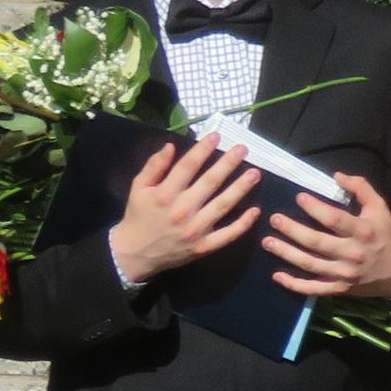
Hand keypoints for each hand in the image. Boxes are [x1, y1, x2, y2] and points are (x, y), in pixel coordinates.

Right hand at [109, 138, 261, 282]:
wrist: (135, 254)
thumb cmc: (139, 216)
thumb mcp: (138, 188)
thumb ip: (154, 166)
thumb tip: (170, 146)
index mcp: (165, 194)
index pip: (187, 167)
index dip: (203, 150)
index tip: (216, 136)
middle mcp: (182, 210)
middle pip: (210, 182)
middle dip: (228, 164)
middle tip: (243, 149)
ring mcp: (195, 230)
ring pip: (223, 205)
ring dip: (241, 188)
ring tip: (255, 174)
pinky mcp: (204, 246)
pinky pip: (227, 234)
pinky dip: (243, 224)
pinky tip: (256, 210)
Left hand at [267, 171, 390, 303]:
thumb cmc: (385, 235)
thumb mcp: (380, 208)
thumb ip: (361, 188)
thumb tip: (337, 175)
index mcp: (364, 232)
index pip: (336, 220)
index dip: (316, 208)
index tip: (299, 197)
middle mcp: (353, 254)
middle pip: (317, 243)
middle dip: (292, 230)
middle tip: (274, 219)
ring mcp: (345, 274)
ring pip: (310, 265)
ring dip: (286, 254)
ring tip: (267, 242)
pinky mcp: (340, 289)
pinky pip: (314, 288)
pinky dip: (294, 284)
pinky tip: (277, 275)